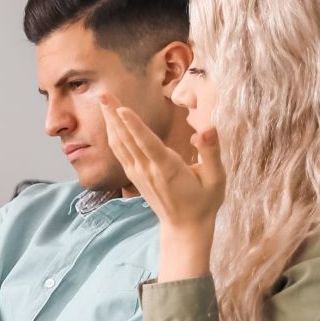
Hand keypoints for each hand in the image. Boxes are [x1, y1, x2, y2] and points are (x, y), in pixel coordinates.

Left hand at [101, 99, 223, 266]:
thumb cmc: (204, 201)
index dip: (134, 125)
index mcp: (168, 168)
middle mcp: (148, 170)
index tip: (121, 108)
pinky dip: (114, 135)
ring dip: (110, 122)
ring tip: (103, 101)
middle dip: (114, 115)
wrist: (185, 227)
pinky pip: (120, 152)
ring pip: (120, 144)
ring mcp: (139, 173)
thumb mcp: (216, 178)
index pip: (147, 143)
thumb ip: (212, 152)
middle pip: (127, 138)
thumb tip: (207, 130)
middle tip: (103, 93)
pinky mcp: (135, 176)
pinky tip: (110, 123)